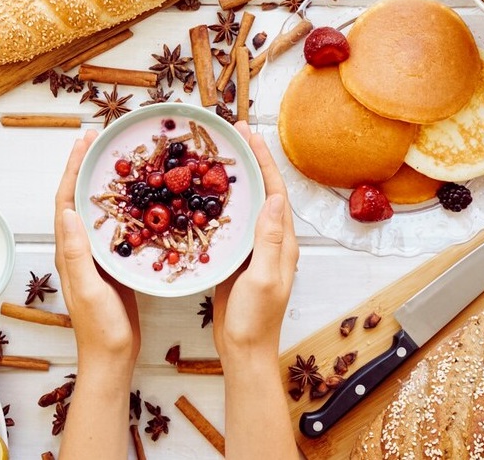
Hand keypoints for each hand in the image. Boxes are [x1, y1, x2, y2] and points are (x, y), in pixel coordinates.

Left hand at [54, 130, 139, 373]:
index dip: (73, 168)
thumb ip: (77, 253)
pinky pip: (115, 226)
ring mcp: (96, 256)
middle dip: (86, 166)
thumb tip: (68, 211)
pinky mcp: (113, 264)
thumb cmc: (101, 328)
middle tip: (100, 139)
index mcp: (69, 251)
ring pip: (97, 209)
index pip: (66, 200)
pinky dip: (123, 206)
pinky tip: (139, 199)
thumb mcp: (89, 289)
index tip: (85, 141)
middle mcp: (78, 248)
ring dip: (103, 182)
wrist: (113, 356)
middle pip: (79, 198)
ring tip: (118, 159)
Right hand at [212, 122, 300, 459]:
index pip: (275, 191)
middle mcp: (270, 240)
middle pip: (261, 190)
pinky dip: (217, 204)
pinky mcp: (235, 258)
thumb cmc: (256, 320)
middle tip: (230, 136)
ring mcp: (252, 249)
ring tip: (215, 156)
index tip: (248, 135)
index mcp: (282, 242)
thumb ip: (269, 241)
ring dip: (233, 179)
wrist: (243, 350)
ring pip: (244, 204)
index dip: (263, 160)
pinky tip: (201, 196)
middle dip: (249, 161)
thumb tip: (275, 199)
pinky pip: (229, 224)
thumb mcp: (264, 279)